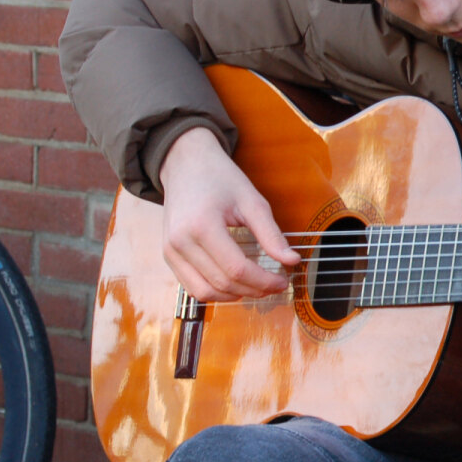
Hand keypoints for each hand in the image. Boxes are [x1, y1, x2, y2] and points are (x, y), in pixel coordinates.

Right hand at [159, 127, 300, 301]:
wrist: (186, 165)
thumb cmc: (220, 178)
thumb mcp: (252, 201)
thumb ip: (271, 234)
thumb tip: (292, 260)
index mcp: (202, 226)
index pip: (237, 269)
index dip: (264, 281)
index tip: (284, 280)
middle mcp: (180, 242)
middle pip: (222, 283)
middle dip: (254, 289)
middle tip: (276, 284)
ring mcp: (170, 251)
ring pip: (205, 292)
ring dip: (234, 296)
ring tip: (257, 287)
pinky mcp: (168, 256)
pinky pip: (191, 287)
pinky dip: (215, 292)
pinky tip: (235, 285)